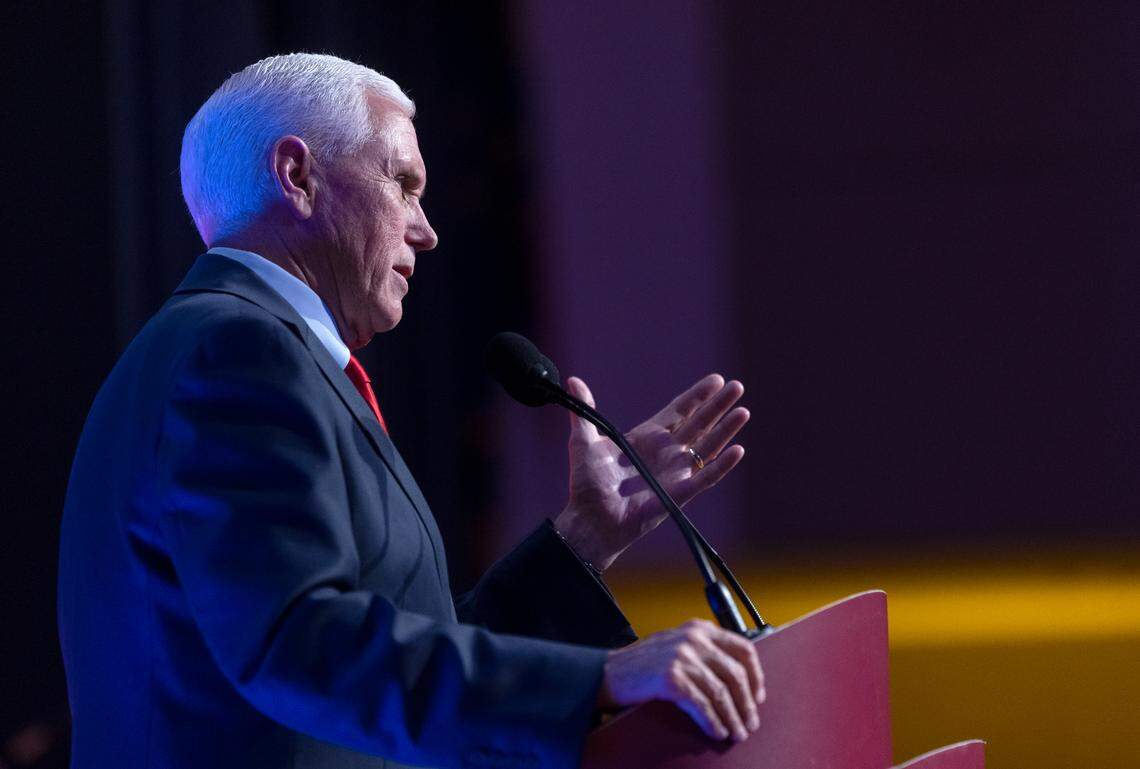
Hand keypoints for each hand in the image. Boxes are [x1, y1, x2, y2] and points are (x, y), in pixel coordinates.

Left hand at [553, 374, 748, 570]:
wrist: (590, 518)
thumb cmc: (587, 484)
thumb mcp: (583, 441)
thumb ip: (583, 411)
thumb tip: (572, 380)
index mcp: (647, 437)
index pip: (679, 410)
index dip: (697, 395)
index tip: (715, 380)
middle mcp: (666, 452)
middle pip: (699, 423)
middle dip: (718, 405)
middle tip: (737, 386)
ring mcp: (675, 473)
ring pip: (708, 446)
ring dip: (726, 429)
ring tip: (743, 410)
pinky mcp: (679, 494)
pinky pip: (705, 478)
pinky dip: (722, 465)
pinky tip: (738, 449)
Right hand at [597, 619, 765, 741]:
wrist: (606, 672)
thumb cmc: (640, 664)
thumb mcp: (675, 646)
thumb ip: (702, 652)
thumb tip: (735, 680)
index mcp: (698, 629)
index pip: (743, 648)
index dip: (755, 675)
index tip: (758, 695)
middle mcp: (693, 639)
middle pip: (735, 674)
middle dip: (746, 703)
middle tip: (750, 722)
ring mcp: (682, 657)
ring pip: (721, 692)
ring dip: (733, 717)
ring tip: (737, 732)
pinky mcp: (671, 678)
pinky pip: (702, 705)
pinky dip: (713, 721)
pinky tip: (717, 730)